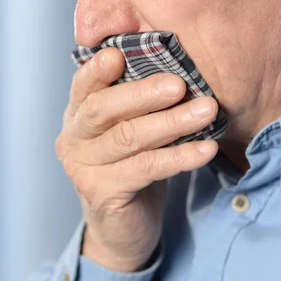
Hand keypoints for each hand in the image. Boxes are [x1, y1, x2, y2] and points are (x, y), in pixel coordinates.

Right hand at [56, 47, 217, 271]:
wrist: (123, 228)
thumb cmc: (131, 165)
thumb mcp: (129, 127)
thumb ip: (136, 99)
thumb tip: (174, 62)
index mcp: (76, 113)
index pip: (83, 82)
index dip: (99, 68)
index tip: (122, 52)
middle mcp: (72, 137)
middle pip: (104, 107)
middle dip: (144, 93)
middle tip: (180, 84)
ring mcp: (82, 167)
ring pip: (129, 137)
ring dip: (172, 122)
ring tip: (207, 110)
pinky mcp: (101, 193)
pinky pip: (146, 168)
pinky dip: (180, 156)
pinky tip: (206, 148)